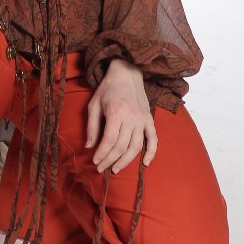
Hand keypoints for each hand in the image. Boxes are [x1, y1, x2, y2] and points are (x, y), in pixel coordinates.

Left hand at [87, 58, 156, 173]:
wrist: (126, 74)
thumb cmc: (107, 89)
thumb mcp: (94, 104)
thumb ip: (91, 126)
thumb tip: (89, 146)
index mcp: (116, 112)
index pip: (109, 140)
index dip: (102, 154)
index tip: (95, 161)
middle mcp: (131, 118)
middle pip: (121, 146)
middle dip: (110, 160)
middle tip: (102, 169)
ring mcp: (142, 120)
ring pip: (136, 147)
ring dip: (126, 161)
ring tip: (116, 168)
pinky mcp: (150, 120)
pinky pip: (153, 140)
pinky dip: (151, 153)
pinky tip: (145, 163)